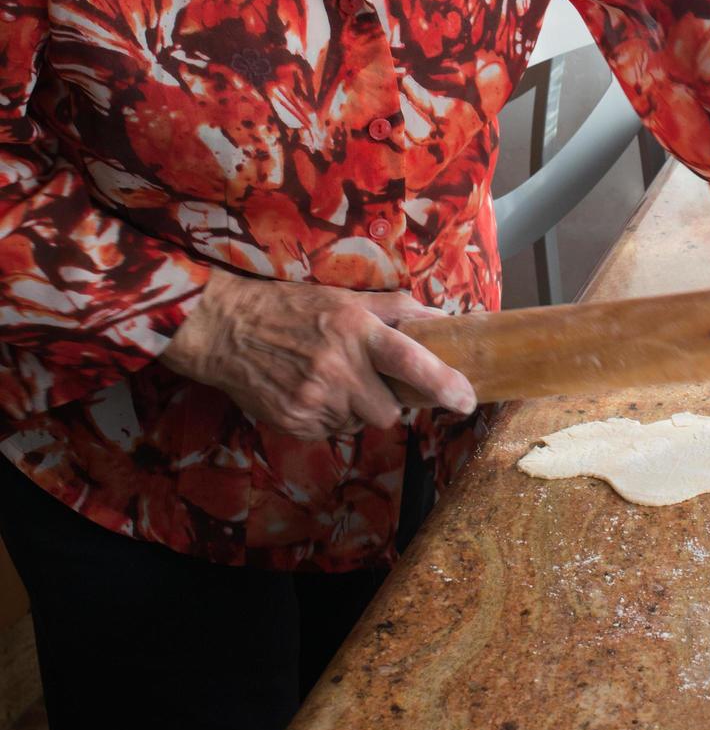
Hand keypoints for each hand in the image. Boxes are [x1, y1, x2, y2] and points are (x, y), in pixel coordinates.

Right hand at [161, 272, 476, 439]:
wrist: (223, 329)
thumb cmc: (289, 308)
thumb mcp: (343, 297)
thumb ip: (395, 310)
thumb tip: (440, 319)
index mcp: (355, 332)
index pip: (412, 362)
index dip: (444, 384)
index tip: (466, 400)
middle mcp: (337, 369)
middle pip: (390, 412)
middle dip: (387, 402)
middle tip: (369, 381)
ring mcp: (313, 400)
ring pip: (360, 424)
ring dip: (356, 409)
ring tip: (331, 381)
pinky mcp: (294, 422)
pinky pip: (331, 432)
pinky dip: (329, 417)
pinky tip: (310, 392)